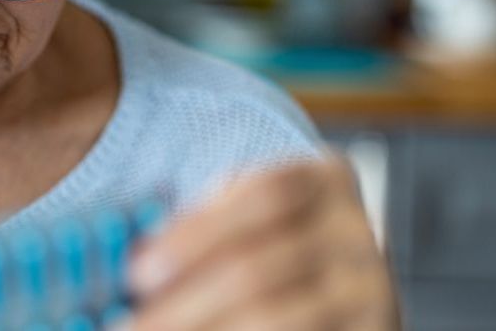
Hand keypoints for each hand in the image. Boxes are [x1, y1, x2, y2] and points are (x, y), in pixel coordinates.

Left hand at [125, 156, 398, 330]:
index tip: (136, 272)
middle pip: (259, 269)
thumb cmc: (258, 252)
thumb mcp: (238, 222)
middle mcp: (359, 232)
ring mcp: (374, 292)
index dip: (196, 233)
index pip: (266, 194)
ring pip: (275, 317)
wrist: (330, 300)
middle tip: (126, 326)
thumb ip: (196, 231)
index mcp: (325, 178)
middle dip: (181, 305)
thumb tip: (121, 264)